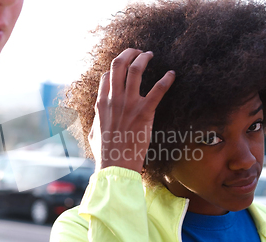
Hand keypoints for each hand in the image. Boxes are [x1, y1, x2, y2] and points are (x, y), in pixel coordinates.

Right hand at [89, 48, 175, 172]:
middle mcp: (113, 99)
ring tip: (150, 55)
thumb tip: (97, 117)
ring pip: (135, 70)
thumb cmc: (105, 153)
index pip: (106, 76)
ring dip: (144, 58)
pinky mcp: (144, 113)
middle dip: (128, 53)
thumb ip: (96, 120)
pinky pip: (157, 90)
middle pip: (118, 64)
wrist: (115, 165)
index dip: (115, 68)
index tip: (124, 67)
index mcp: (101, 104)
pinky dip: (166, 80)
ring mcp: (128, 104)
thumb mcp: (93, 133)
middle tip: (138, 52)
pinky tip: (171, 74)